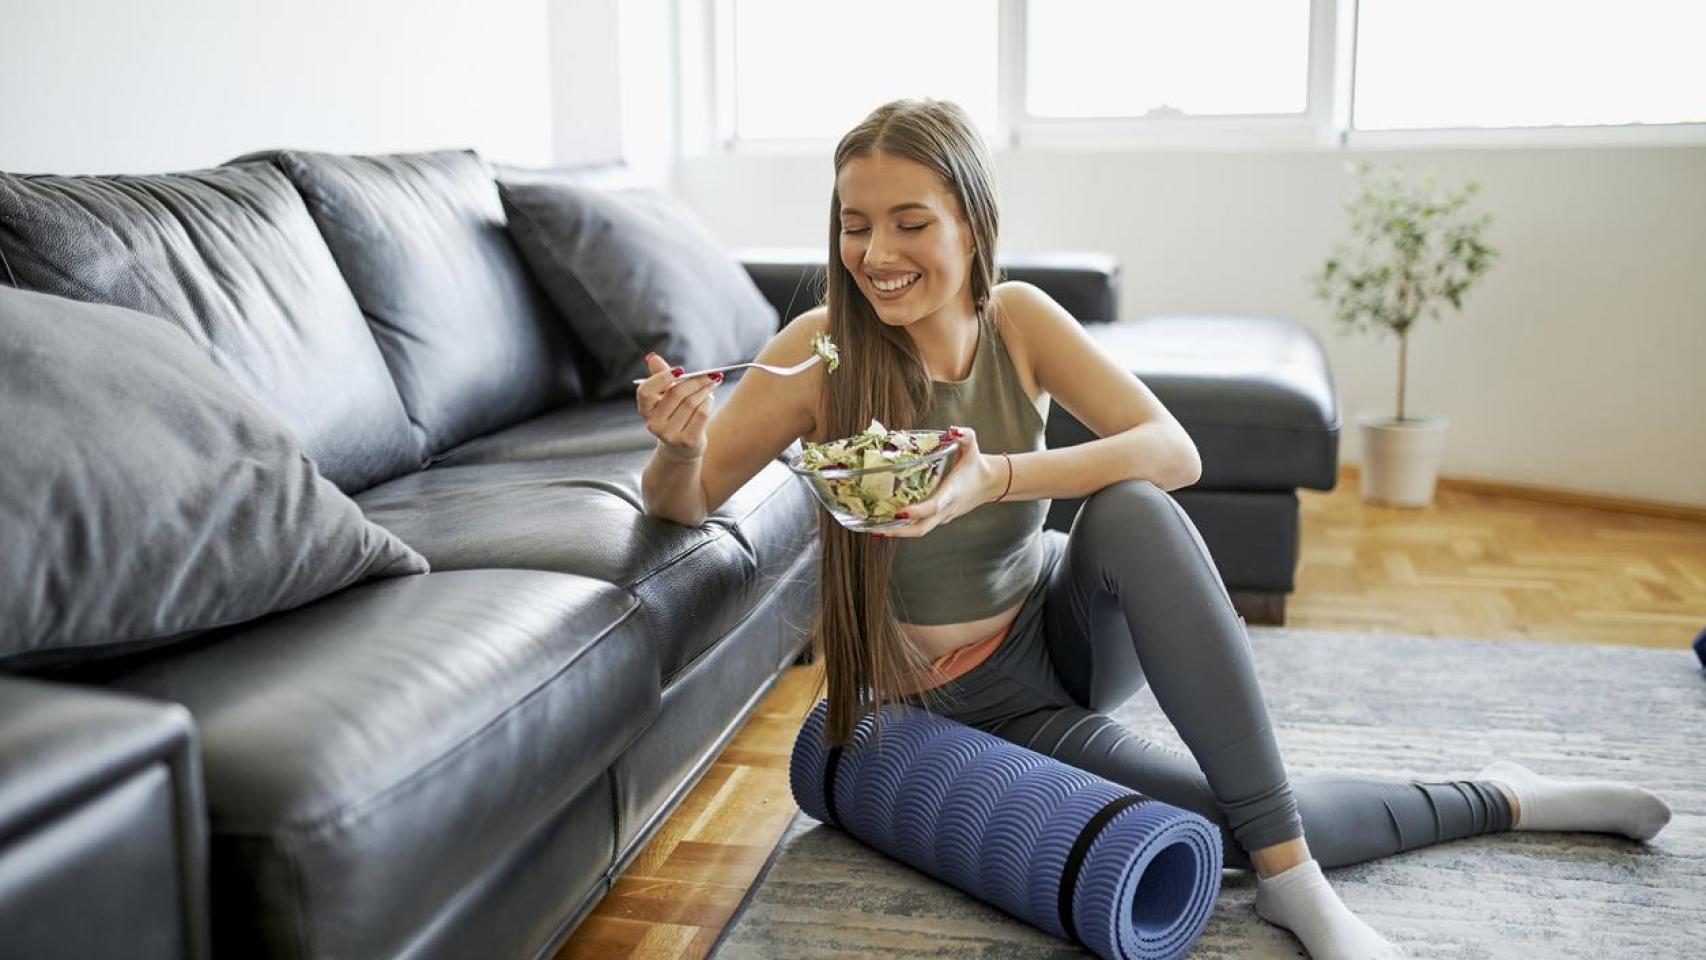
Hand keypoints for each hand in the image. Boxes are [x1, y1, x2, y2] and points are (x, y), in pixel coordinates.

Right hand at [636, 352, 721, 460]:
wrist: (681, 448)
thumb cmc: (673, 414)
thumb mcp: (664, 396)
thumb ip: (660, 376)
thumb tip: (653, 357)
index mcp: (645, 410)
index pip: (645, 391)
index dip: (662, 378)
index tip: (680, 370)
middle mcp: (653, 424)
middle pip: (676, 393)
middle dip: (696, 381)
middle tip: (711, 374)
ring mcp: (670, 434)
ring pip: (692, 402)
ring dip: (705, 390)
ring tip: (713, 384)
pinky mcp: (687, 441)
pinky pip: (702, 413)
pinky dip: (708, 402)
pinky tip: (709, 399)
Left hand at [876, 425, 999, 537]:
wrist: (991, 483)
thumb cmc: (977, 465)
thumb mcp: (972, 446)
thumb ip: (964, 435)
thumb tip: (952, 430)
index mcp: (951, 492)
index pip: (933, 506)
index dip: (916, 511)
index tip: (899, 512)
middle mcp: (946, 508)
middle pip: (921, 528)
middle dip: (898, 532)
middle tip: (875, 529)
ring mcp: (943, 516)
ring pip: (920, 531)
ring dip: (897, 532)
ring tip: (873, 529)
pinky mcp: (940, 518)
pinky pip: (921, 526)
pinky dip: (904, 527)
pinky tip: (887, 522)